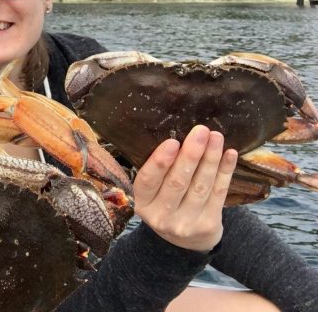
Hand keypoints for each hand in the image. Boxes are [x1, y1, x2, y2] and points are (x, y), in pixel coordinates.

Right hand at [133, 124, 237, 251]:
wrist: (187, 242)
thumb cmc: (167, 204)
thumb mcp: (153, 193)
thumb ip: (160, 172)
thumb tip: (179, 138)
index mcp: (142, 203)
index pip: (148, 180)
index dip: (160, 161)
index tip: (172, 141)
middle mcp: (161, 216)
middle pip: (177, 182)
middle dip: (191, 154)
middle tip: (200, 131)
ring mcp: (186, 223)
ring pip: (201, 185)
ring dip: (210, 158)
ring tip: (215, 137)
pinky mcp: (208, 225)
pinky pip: (219, 193)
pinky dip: (225, 171)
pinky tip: (230, 154)